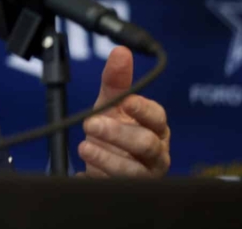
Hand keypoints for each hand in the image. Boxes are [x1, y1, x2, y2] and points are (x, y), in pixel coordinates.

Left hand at [78, 46, 170, 177]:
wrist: (104, 162)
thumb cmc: (115, 127)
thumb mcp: (111, 104)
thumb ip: (116, 80)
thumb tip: (121, 51)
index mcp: (155, 127)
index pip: (157, 117)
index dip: (143, 109)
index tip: (126, 101)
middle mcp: (156, 153)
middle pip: (146, 144)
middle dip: (118, 134)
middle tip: (91, 124)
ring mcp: (145, 175)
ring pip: (135, 170)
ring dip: (107, 158)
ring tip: (85, 147)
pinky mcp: (132, 190)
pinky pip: (119, 186)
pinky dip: (101, 176)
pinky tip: (87, 169)